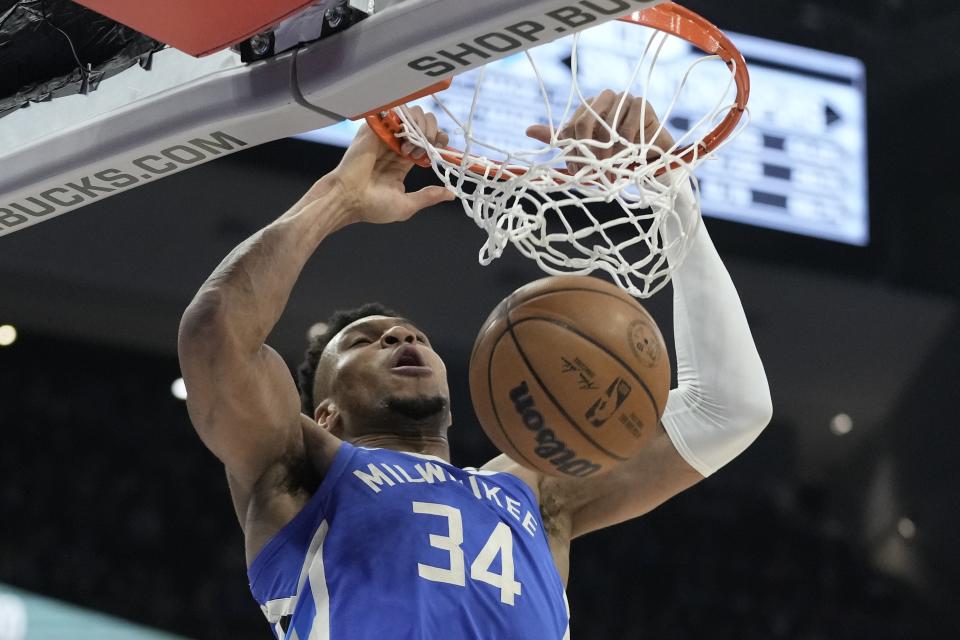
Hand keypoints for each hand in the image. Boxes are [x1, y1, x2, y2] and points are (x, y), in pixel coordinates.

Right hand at [327, 106, 453, 224]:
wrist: (347, 199)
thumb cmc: (372, 206)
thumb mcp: (406, 205)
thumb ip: (428, 197)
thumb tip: (451, 194)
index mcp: (403, 161)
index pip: (427, 141)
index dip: (438, 141)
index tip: (441, 151)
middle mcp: (395, 145)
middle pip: (423, 123)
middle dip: (431, 133)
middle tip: (424, 152)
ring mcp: (384, 135)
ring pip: (413, 113)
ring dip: (420, 128)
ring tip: (410, 149)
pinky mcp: (374, 127)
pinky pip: (395, 110)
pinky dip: (406, 121)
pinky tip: (404, 140)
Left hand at [526, 90, 674, 172]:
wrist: (652, 157)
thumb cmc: (618, 153)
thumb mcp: (587, 151)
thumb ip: (560, 140)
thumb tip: (528, 130)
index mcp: (588, 107)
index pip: (571, 126)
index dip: (573, 152)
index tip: (578, 172)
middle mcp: (604, 99)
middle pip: (584, 121)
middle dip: (587, 151)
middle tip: (592, 173)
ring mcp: (623, 99)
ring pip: (606, 126)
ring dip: (607, 154)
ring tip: (611, 172)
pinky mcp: (641, 104)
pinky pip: (628, 125)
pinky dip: (626, 144)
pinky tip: (629, 157)